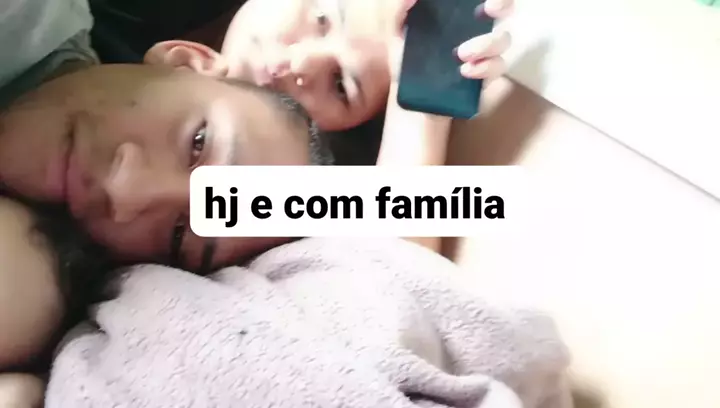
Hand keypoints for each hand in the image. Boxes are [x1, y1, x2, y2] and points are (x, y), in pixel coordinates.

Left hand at [387, 0, 514, 82]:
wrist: (409, 94)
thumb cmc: (407, 57)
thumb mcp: (396, 31)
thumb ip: (397, 10)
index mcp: (458, 12)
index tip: (485, 0)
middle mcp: (476, 27)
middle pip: (505, 9)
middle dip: (502, 5)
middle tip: (488, 9)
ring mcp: (484, 51)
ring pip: (502, 40)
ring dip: (486, 44)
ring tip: (461, 54)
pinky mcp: (486, 75)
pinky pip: (497, 68)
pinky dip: (485, 68)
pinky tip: (466, 71)